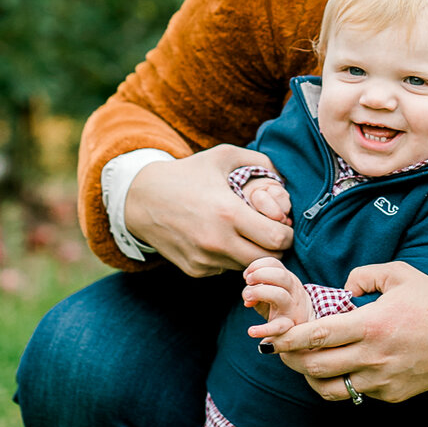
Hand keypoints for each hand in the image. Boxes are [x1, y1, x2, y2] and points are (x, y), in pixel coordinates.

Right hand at [125, 145, 294, 275]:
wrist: (140, 198)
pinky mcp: (194, 269)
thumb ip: (262, 161)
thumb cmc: (187, 174)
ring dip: (254, 253)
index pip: (277, 239)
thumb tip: (287, 178)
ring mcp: (204, 259)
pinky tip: (224, 239)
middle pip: (268, 260)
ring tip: (247, 233)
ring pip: (248, 267)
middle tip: (273, 233)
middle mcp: (216, 241)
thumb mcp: (223, 156)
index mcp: (228, 213)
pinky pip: (227, 270)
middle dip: (276, 248)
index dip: (287, 232)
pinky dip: (232, 258)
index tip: (283, 223)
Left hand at [241, 257, 313, 339]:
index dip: (257, 266)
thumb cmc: (281, 304)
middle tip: (248, 282)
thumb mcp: (272, 291)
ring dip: (259, 293)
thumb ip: (256, 289)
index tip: (247, 276)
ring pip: (279, 295)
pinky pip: (277, 327)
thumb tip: (247, 300)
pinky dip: (263, 330)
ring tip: (248, 300)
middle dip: (260, 275)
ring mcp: (292, 308)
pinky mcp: (288, 326)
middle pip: (280, 275)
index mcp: (288, 279)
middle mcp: (293, 291)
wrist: (304, 322)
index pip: (274, 264)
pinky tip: (251, 331)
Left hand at [267, 260, 427, 403]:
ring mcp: (381, 380)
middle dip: (289, 359)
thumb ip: (364, 275)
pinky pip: (355, 392)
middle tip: (280, 350)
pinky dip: (341, 382)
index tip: (272, 335)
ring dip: (310, 377)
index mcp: (373, 325)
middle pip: (314, 366)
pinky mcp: (390, 395)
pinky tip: (342, 368)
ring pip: (328, 388)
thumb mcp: (402, 275)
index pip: (317, 335)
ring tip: (306, 363)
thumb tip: (341, 289)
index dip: (288, 337)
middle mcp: (373, 356)